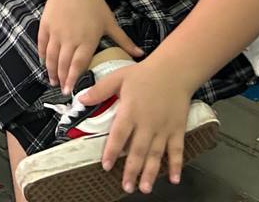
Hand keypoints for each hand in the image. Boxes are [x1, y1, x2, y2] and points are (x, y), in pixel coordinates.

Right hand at [38, 0, 143, 94]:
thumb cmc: (93, 3)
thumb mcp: (110, 22)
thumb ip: (123, 41)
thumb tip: (140, 54)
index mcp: (86, 40)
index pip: (78, 65)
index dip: (74, 79)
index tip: (71, 91)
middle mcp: (69, 39)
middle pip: (63, 64)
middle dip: (62, 79)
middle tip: (63, 90)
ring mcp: (56, 33)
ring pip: (51, 57)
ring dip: (51, 70)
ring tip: (53, 80)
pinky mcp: (46, 26)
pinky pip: (42, 44)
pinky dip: (42, 55)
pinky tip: (44, 63)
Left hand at [78, 60, 196, 193]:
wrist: (174, 71)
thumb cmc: (144, 74)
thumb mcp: (118, 77)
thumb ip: (100, 90)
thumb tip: (80, 99)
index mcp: (130, 111)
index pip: (119, 135)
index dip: (112, 152)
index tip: (107, 166)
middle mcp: (147, 123)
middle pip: (137, 151)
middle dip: (132, 171)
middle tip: (127, 187)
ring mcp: (163, 128)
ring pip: (156, 154)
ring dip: (150, 172)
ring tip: (144, 188)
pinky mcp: (177, 129)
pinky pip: (177, 150)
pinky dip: (176, 165)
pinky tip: (174, 179)